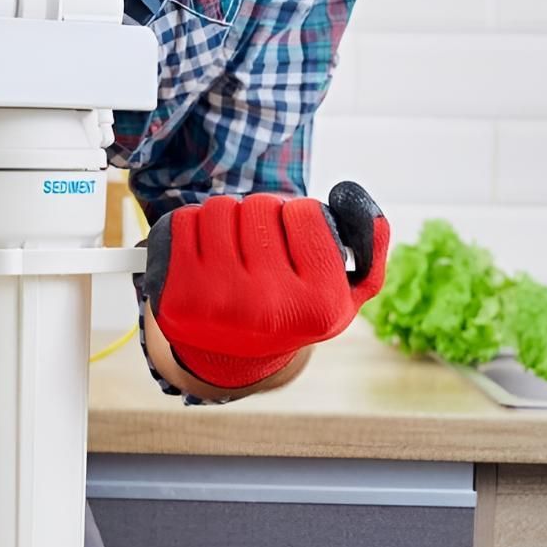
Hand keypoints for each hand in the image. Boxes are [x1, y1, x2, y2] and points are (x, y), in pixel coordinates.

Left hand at [142, 182, 389, 389]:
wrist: (233, 354)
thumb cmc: (294, 307)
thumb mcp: (350, 287)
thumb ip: (370, 240)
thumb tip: (347, 192)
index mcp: (319, 305)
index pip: (306, 212)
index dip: (299, 219)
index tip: (294, 245)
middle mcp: (269, 309)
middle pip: (260, 206)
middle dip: (261, 217)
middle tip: (259, 250)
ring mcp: (218, 304)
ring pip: (218, 208)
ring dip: (226, 219)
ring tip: (232, 253)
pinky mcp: (177, 296)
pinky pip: (181, 222)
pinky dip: (191, 228)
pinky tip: (202, 258)